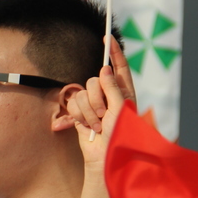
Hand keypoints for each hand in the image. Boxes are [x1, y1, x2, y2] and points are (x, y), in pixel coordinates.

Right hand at [67, 35, 135, 167]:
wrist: (104, 158)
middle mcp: (108, 96)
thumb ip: (112, 89)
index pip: (120, 67)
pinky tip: (87, 127)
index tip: (107, 38)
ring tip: (97, 126)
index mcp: (124, 93)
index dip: (114, 53)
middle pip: (95, 80)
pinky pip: (72, 104)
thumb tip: (103, 69)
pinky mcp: (80, 114)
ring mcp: (93, 105)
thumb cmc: (119, 137)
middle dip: (96, 98)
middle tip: (104, 114)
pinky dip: (78, 116)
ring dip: (88, 111)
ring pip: (82, 93)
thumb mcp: (120, 110)